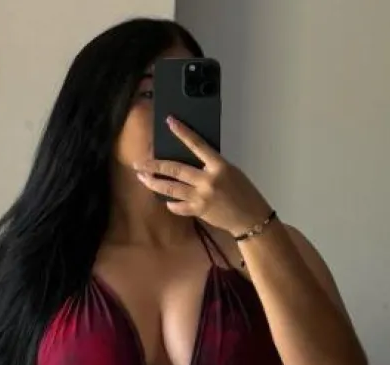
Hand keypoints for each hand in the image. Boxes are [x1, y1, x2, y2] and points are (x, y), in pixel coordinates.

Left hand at [135, 117, 271, 235]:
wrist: (250, 217)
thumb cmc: (243, 193)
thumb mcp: (230, 172)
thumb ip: (211, 166)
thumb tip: (191, 161)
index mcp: (219, 166)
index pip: (197, 144)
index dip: (182, 132)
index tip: (170, 122)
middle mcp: (208, 180)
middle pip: (175, 169)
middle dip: (154, 166)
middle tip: (139, 163)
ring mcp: (201, 197)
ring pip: (171, 188)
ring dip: (154, 183)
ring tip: (142, 178)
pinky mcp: (198, 211)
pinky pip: (178, 206)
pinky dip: (171, 203)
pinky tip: (165, 200)